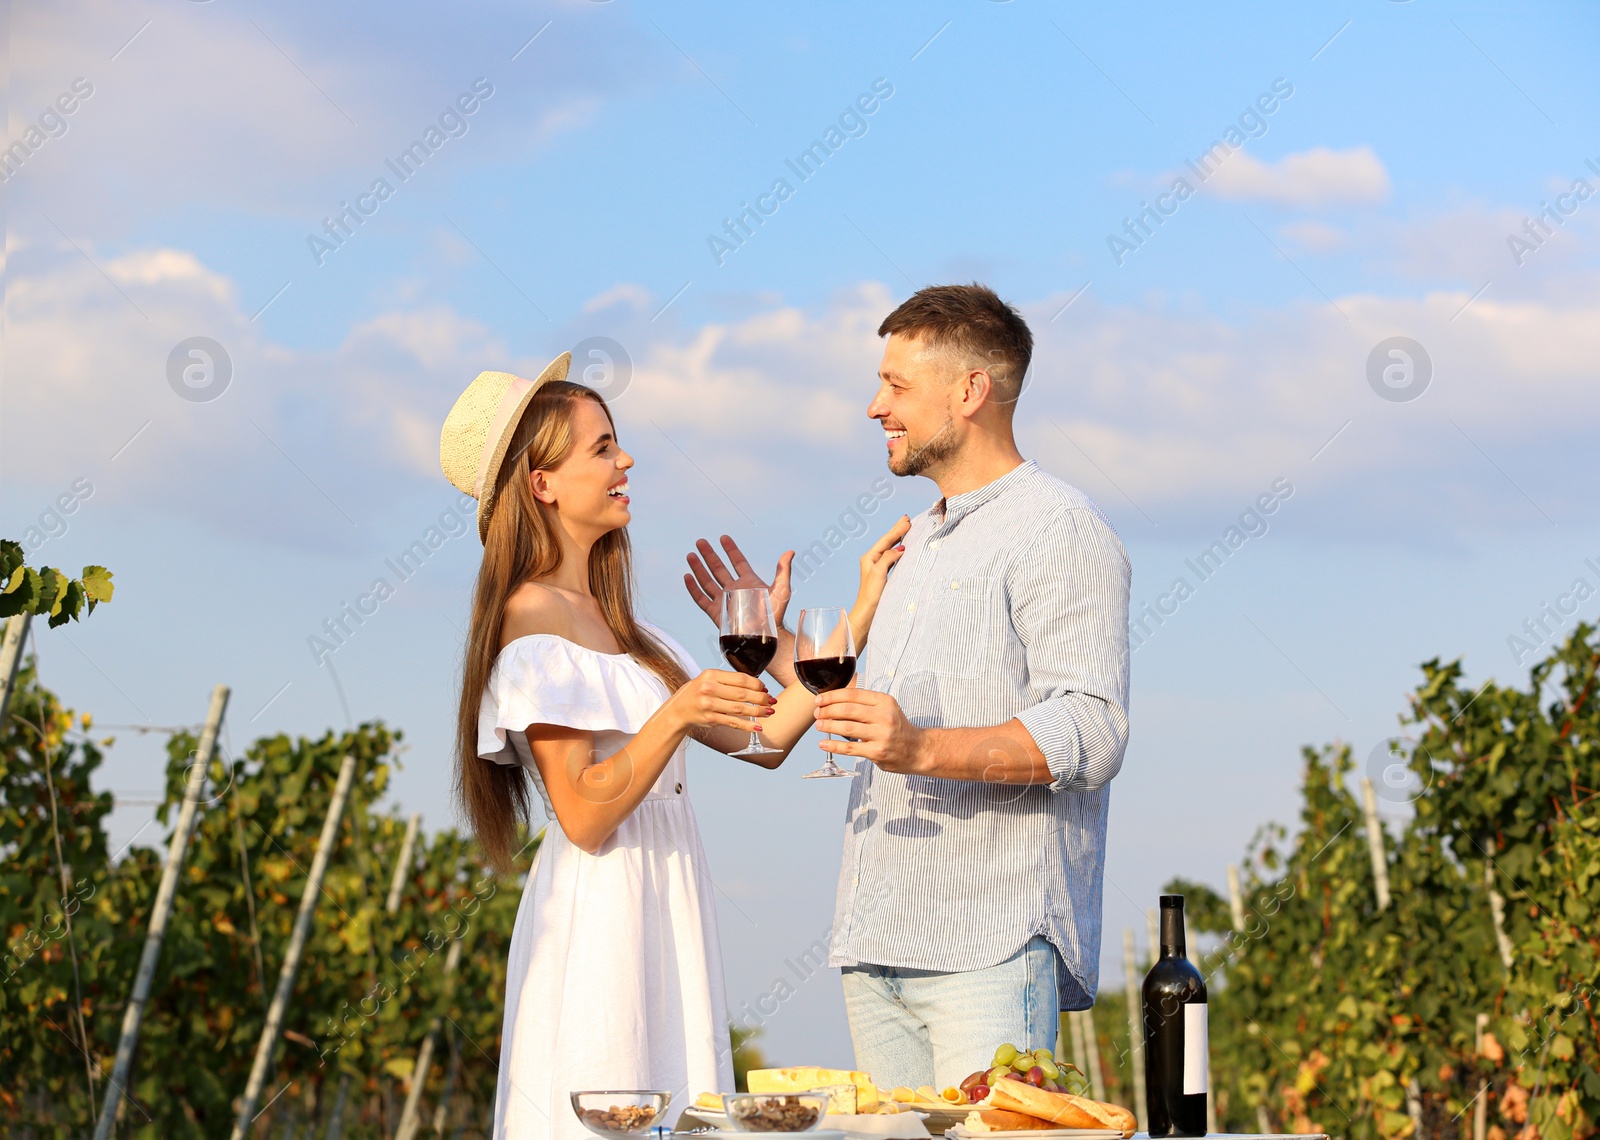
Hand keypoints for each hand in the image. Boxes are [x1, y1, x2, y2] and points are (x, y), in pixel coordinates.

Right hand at [667, 669, 775, 733]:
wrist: (679, 709)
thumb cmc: (698, 692)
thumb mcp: (710, 679)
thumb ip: (729, 680)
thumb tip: (758, 686)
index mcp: (711, 675)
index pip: (740, 679)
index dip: (757, 684)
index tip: (765, 688)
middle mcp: (709, 688)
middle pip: (742, 694)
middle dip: (761, 698)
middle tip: (772, 701)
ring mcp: (709, 705)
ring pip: (740, 709)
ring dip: (758, 711)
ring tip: (769, 712)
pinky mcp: (710, 719)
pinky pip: (733, 722)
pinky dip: (747, 726)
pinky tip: (758, 727)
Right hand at [684, 535, 793, 627]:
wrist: (764, 637)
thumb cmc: (775, 615)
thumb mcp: (781, 590)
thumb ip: (783, 571)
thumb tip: (790, 552)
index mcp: (749, 582)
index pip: (737, 562)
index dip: (730, 550)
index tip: (723, 538)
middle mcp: (735, 589)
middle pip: (718, 568)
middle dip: (709, 555)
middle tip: (700, 541)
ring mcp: (724, 600)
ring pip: (707, 581)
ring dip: (699, 568)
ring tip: (690, 555)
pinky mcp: (716, 612)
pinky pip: (701, 599)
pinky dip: (693, 588)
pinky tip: (687, 577)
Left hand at [813, 688, 925, 773]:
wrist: (917, 749)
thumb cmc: (897, 727)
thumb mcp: (886, 708)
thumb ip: (865, 703)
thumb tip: (835, 700)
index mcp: (884, 702)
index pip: (853, 695)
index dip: (832, 696)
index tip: (819, 699)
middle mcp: (884, 717)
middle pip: (848, 710)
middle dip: (828, 710)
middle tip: (817, 713)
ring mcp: (881, 735)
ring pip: (847, 728)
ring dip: (829, 726)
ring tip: (819, 725)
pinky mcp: (877, 752)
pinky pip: (851, 748)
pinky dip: (834, 746)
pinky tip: (824, 743)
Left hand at [852, 516, 909, 636]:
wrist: (867, 613)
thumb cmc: (871, 595)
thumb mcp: (878, 573)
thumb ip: (888, 558)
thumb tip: (900, 548)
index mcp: (869, 558)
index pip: (886, 540)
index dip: (897, 530)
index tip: (907, 521)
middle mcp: (873, 560)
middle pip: (887, 541)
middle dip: (897, 530)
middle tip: (907, 519)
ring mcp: (878, 567)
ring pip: (890, 548)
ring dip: (898, 538)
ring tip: (906, 528)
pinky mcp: (883, 575)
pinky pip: (892, 557)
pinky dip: (899, 549)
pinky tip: (903, 548)